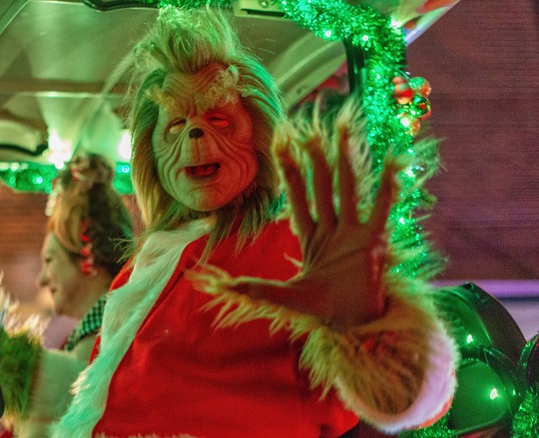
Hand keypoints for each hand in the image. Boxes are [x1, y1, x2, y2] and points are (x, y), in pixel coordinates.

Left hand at [272, 125, 399, 326]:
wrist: (353, 322)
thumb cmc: (323, 307)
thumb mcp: (287, 297)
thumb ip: (260, 289)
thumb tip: (229, 286)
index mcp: (311, 236)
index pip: (298, 198)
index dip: (291, 174)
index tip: (282, 148)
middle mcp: (332, 227)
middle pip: (322, 185)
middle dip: (315, 159)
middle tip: (310, 130)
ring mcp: (353, 231)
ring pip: (349, 189)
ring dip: (346, 161)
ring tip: (345, 132)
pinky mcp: (372, 241)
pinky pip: (380, 209)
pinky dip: (386, 187)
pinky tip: (392, 164)